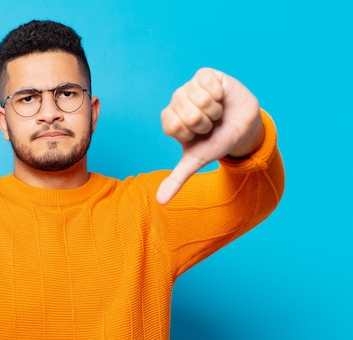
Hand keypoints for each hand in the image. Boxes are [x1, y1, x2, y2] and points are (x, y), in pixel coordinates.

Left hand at [156, 68, 264, 204]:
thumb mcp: (197, 161)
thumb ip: (177, 178)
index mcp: (170, 120)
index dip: (192, 134)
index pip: (174, 127)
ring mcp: (189, 87)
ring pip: (200, 99)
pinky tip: (221, 97)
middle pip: (188, 114)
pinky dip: (219, 94)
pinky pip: (208, 84)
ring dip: (215, 110)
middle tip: (210, 124)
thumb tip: (161, 201)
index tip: (198, 136)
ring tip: (216, 113)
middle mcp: (176, 101)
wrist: (242, 128)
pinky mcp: (204, 75)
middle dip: (206, 124)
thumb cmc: (216, 142)